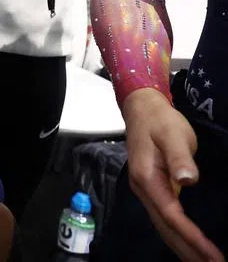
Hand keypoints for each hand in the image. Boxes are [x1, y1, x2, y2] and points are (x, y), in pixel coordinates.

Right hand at [123, 88, 223, 261]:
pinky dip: (178, 237)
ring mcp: (146, 192)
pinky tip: (188, 245)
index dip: (192, 237)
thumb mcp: (173, 134)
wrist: (142, 109)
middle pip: (166, 228)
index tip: (213, 254)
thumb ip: (180, 157)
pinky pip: (165, 220)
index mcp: (147, 179)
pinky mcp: (152, 191)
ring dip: (183, 248)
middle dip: (189, 251)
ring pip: (164, 228)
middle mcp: (143, 190)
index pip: (172, 216)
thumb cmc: (160, 121)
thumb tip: (187, 180)